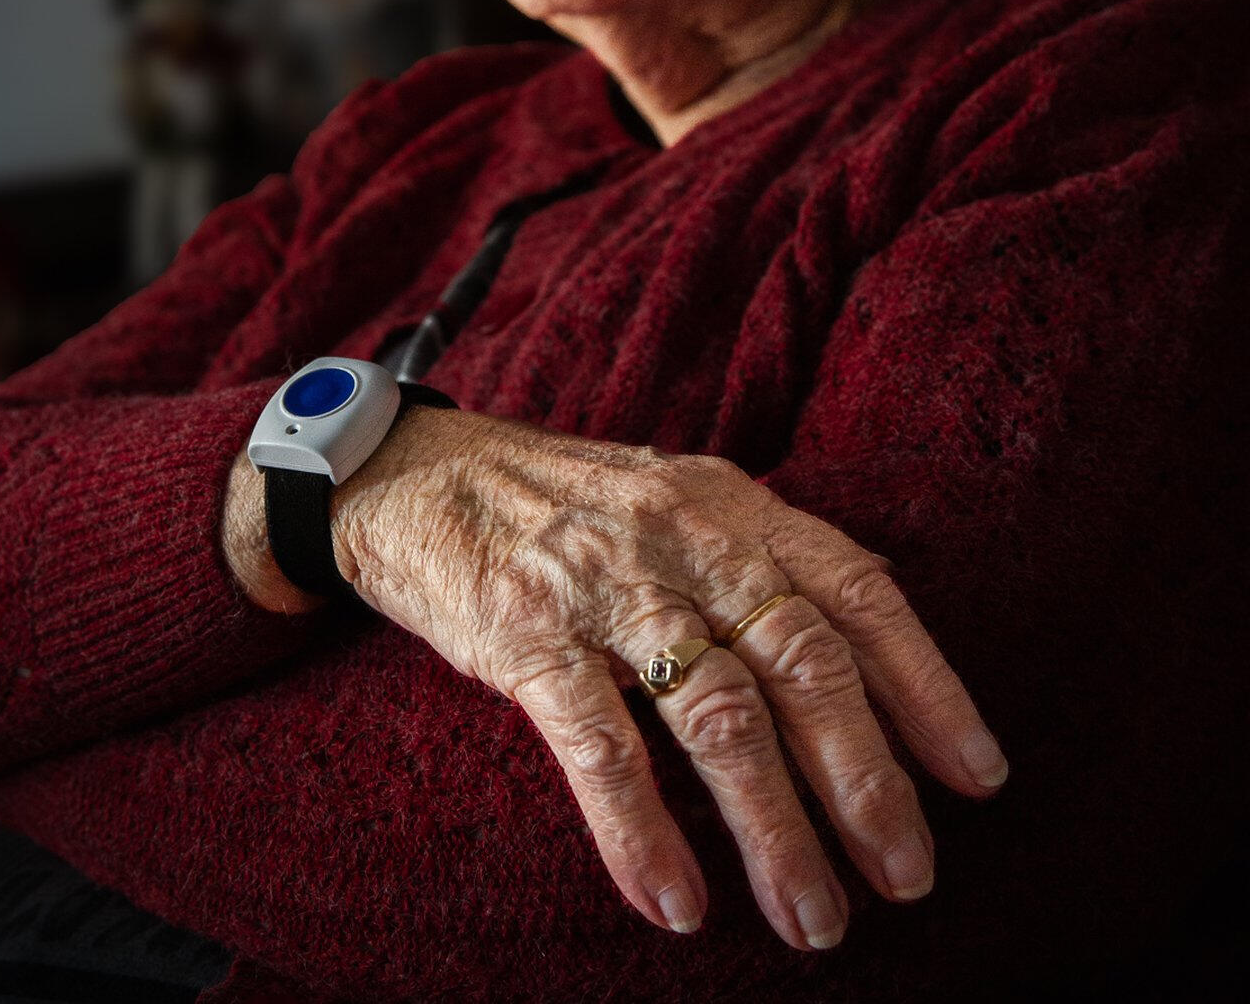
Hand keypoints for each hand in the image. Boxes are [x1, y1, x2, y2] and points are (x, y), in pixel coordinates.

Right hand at [329, 407, 1008, 954]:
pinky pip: (601, 744)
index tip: (977, 777)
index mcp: (730, 504)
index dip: (926, 685)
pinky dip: (643, 830)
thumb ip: (757, 553)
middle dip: (865, 780)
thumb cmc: (558, 500)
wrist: (410, 471)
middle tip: (908, 876)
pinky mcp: (524, 632)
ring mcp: (604, 583)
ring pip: (717, 715)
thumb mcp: (673, 496)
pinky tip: (677, 900)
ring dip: (775, 829)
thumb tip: (864, 632)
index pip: (857, 590)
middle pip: (802, 661)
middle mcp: (683, 535)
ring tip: (814, 917)